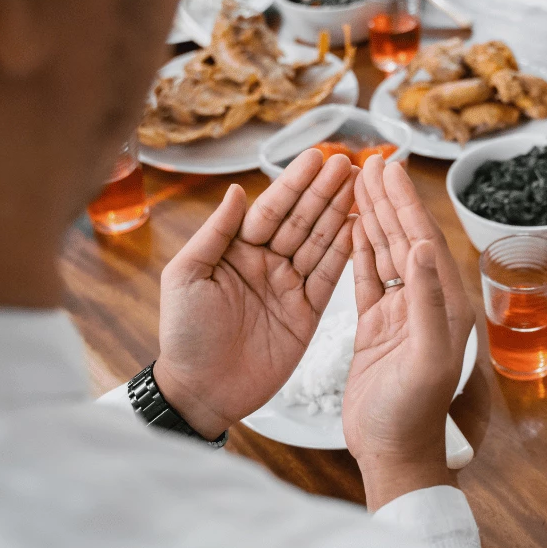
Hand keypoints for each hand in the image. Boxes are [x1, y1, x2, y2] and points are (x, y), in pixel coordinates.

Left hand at [155, 150, 357, 439]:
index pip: (271, 209)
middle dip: (325, 192)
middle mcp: (266, 264)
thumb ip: (215, 232)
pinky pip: (330, 278)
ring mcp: (289, 288)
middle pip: (301, 221)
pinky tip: (362, 230)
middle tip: (349, 165)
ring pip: (320, 244)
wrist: (202, 390)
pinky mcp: (307, 313)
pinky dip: (347, 255)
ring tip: (362, 188)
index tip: (317, 157)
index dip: (295, 184)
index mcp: (236, 251)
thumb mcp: (187, 276)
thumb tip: (237, 190)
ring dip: (341, 215)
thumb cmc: (184, 335)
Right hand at [342, 156, 474, 510]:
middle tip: (373, 161)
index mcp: (445, 307)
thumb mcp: (425, 357)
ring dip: (376, 218)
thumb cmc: (411, 413)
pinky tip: (353, 227)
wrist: (390, 452)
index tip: (390, 168)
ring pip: (387, 255)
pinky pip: (368, 280)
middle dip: (391, 200)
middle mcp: (426, 304)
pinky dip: (360, 252)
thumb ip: (425, 301)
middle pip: (406, 240)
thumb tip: (419, 246)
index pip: (425, 243)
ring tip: (360, 182)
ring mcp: (400, 315)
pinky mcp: (376, 328)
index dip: (407, 204)